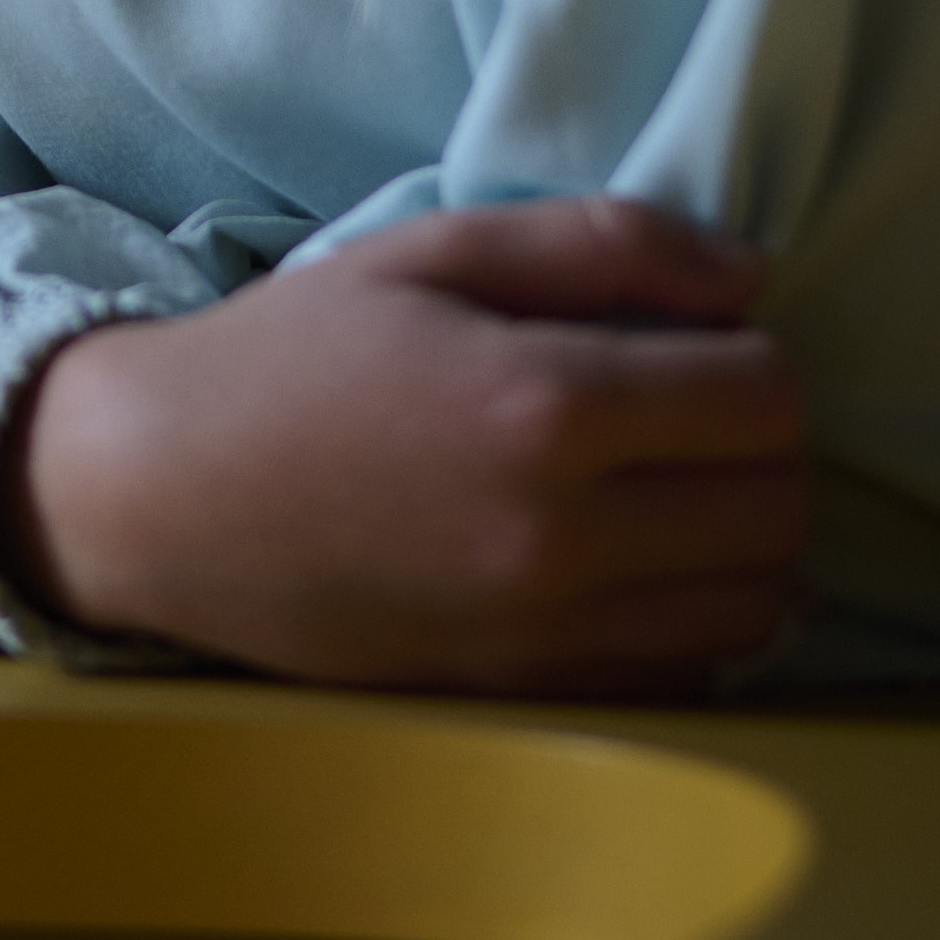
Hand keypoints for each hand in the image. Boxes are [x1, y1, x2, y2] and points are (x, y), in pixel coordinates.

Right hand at [0, 199, 809, 694]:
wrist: (157, 497)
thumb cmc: (292, 356)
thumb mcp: (432, 253)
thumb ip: (603, 243)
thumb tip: (755, 278)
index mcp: (544, 406)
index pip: (768, 395)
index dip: (750, 354)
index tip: (690, 343)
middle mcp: (563, 537)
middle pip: (782, 506)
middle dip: (759, 448)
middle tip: (684, 415)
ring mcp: (545, 634)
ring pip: (758, 605)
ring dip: (743, 543)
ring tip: (667, 494)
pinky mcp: (524, 696)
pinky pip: (689, 674)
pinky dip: (692, 620)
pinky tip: (628, 568)